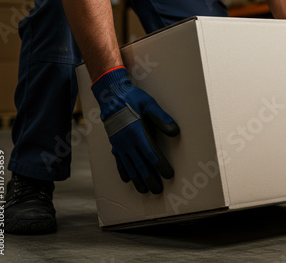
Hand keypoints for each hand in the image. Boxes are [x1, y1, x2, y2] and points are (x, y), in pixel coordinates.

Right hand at [91, 66, 178, 193]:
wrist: (110, 95)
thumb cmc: (132, 98)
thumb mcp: (149, 104)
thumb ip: (161, 118)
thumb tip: (175, 131)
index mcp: (137, 132)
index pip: (152, 154)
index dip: (161, 166)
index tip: (169, 175)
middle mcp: (127, 142)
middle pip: (140, 165)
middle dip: (150, 178)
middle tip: (158, 190)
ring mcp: (119, 144)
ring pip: (129, 166)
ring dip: (137, 179)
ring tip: (144, 190)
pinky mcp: (115, 143)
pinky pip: (119, 161)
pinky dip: (123, 171)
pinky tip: (127, 179)